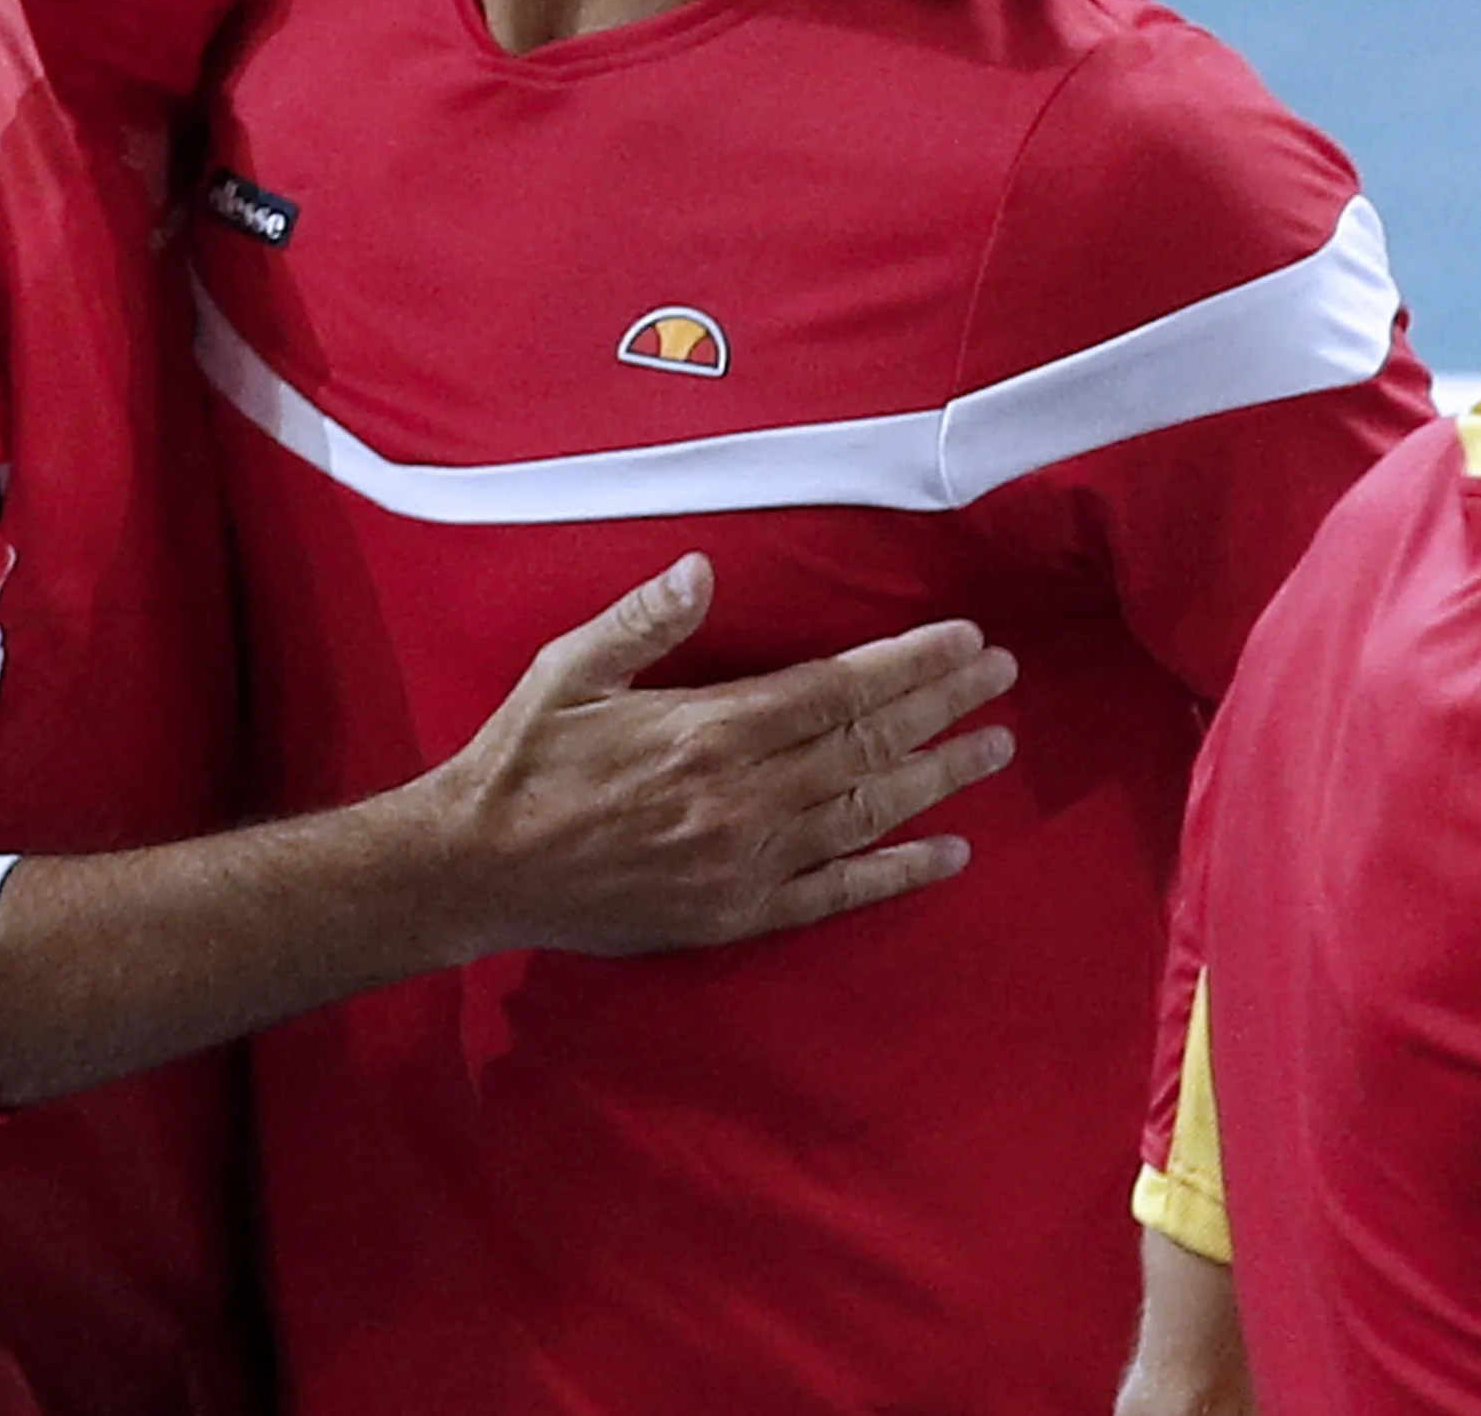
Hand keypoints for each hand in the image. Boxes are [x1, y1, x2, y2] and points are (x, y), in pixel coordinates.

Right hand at [411, 554, 1017, 961]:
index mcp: (707, 729)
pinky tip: (948, 854)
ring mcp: (744, 861)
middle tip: (1004, 679)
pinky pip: (834, 895)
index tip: (964, 640)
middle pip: (867, 747)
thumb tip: (703, 568)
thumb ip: (643, 620)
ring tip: (995, 748)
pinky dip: (895, 875)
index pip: (835, 690)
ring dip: (939, 780)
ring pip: (865, 815)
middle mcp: (740, 798)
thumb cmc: (523, 758)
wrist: (477, 869)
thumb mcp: (569, 669)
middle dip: (943, 708)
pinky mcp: (736, 913)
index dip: (908, 664)